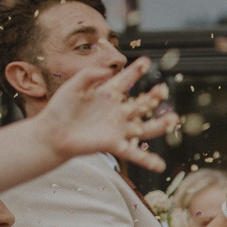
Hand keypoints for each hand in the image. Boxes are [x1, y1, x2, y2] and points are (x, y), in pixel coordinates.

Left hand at [37, 57, 179, 172]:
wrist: (52, 133)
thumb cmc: (60, 109)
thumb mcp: (73, 86)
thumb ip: (89, 75)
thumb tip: (107, 70)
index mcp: (107, 95)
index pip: (125, 81)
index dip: (135, 71)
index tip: (146, 60)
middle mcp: (117, 112)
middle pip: (141, 104)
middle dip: (153, 97)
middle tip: (162, 90)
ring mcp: (117, 129)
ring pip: (145, 128)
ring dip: (160, 125)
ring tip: (173, 120)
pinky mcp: (113, 144)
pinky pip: (134, 153)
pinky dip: (147, 160)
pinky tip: (160, 166)